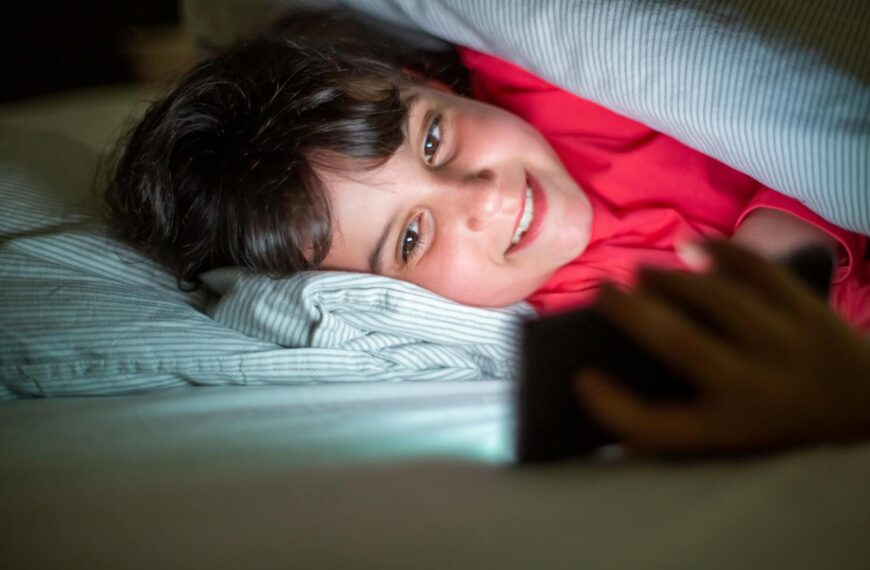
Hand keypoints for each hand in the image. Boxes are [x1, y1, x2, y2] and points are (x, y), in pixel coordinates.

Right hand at [576, 241, 869, 454]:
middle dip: (629, 314)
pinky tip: (691, 248)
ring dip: (669, 280)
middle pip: (676, 345)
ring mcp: (786, 345)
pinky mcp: (810, 312)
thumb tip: (608, 389)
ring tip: (641, 272)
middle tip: (601, 291)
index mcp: (731, 429)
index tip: (582, 378)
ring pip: (716, 300)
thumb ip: (677, 421)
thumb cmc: (785, 424)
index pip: (657, 428)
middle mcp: (756, 388)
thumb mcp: (733, 438)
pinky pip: (760, 271)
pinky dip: (722, 253)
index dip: (612, 406)